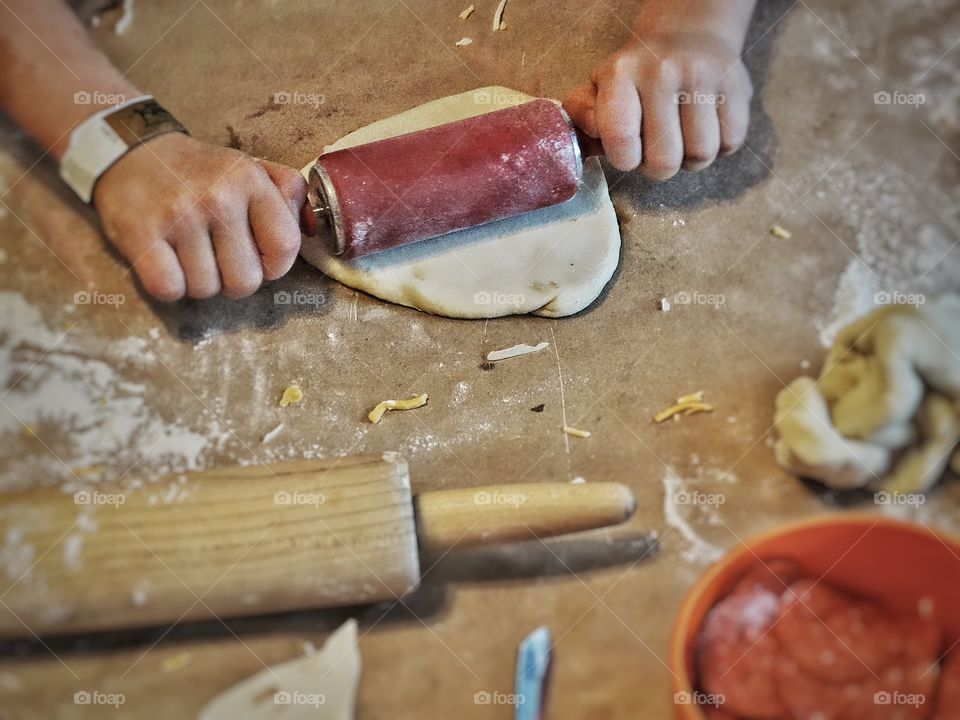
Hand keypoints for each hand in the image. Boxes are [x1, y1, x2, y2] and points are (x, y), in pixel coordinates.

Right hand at [93, 132, 306, 300]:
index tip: (259, 260)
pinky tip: (166, 262)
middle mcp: (217, 197)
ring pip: (207, 289)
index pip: (284, 246)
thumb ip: (286, 191)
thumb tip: (312, 223)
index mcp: (249, 181)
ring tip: (189, 255)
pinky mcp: (140, 234)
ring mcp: (178, 217)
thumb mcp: (248, 167)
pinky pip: (170, 289)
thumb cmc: (199, 171)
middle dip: (234, 280)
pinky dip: (169, 285)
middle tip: (218, 259)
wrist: (129, 151)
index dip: (275, 266)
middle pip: (246, 281)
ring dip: (199, 282)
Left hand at [564, 32, 752, 178]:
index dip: (625, 161)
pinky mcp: (737, 84)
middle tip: (655, 150)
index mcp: (621, 74)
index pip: (621, 140)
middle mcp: (662, 71)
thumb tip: (589, 143)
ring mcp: (703, 76)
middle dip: (658, 167)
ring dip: (689, 161)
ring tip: (680, 141)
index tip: (628, 153)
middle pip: (664, 161)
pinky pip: (730, 143)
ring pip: (700, 155)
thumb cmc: (635, 75)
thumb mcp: (598, 87)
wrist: (688, 34)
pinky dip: (718, 148)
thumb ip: (582, 116)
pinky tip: (703, 130)